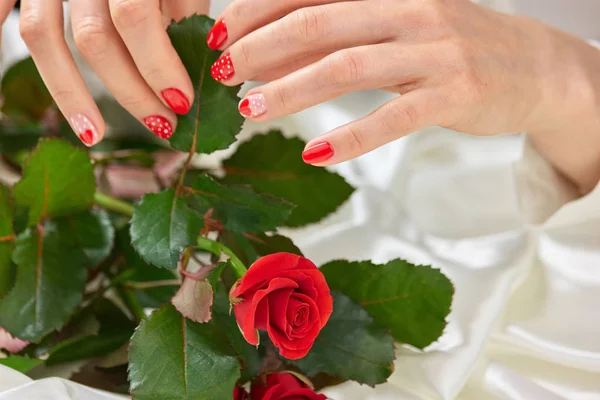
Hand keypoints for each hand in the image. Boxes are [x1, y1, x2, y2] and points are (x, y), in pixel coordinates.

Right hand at [0, 0, 209, 145]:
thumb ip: (182, 7)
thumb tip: (195, 61)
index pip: (136, 18)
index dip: (159, 65)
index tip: (182, 101)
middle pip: (95, 37)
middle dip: (132, 90)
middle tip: (163, 123)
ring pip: (43, 35)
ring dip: (71, 93)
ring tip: (96, 135)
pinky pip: (0, 13)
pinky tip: (0, 101)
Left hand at [207, 0, 599, 180]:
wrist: (533, 67)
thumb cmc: (453, 49)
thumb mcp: (394, 31)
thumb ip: (336, 38)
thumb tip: (269, 56)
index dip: (257, 11)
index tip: (218, 37)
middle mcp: (409, 10)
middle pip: (319, 23)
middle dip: (261, 47)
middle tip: (222, 72)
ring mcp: (434, 52)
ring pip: (348, 66)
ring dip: (292, 89)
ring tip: (250, 109)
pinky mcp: (454, 94)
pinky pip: (393, 117)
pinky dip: (350, 136)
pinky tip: (314, 153)